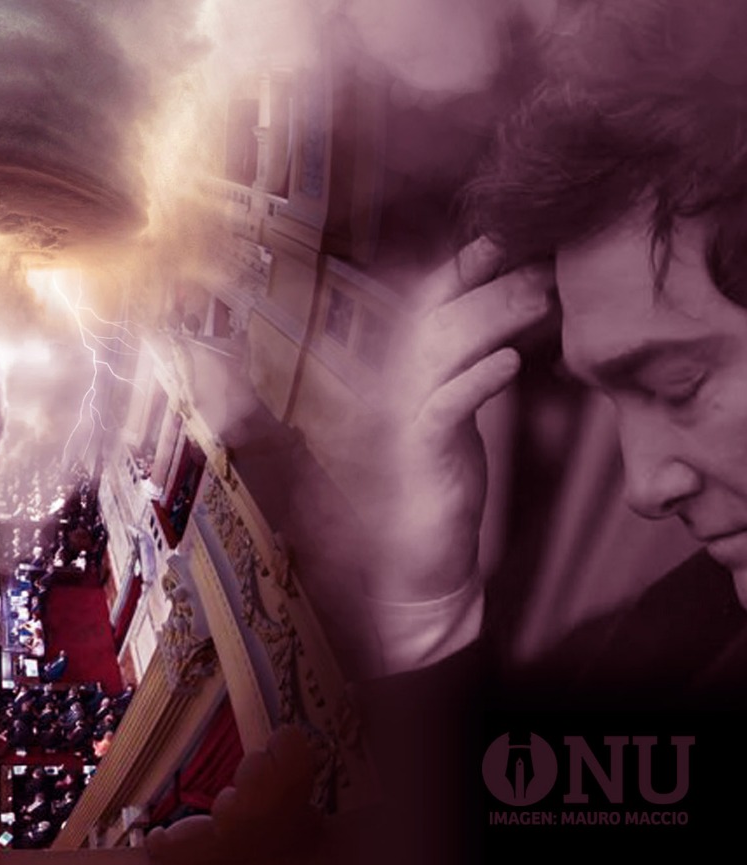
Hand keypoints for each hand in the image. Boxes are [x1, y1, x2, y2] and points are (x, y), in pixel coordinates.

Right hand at [369, 238, 553, 602]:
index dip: (467, 265)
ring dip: (494, 318)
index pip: (432, 301)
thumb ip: (472, 356)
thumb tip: (517, 305)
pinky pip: (445, 408)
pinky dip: (477, 382)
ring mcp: (402, 414)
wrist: (420, 551)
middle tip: (549, 264)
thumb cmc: (443, 473)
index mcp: (406, 366)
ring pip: (442, 349)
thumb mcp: (459, 402)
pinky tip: (510, 364)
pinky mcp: (418, 452)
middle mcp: (395, 381)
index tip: (510, 237)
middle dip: (495, 284)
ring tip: (542, 298)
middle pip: (441, 315)